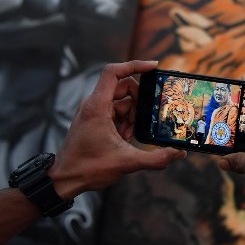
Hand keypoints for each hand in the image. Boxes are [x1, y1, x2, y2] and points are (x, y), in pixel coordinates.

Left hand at [50, 61, 185, 198]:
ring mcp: (93, 112)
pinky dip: (125, 123)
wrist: (65, 180)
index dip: (135, 65)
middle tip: (143, 121)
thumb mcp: (127, 163)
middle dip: (138, 102)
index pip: (114, 72)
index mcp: (97, 107)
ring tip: (131, 137)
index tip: (154, 67)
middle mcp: (93, 105)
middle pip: (123, 87)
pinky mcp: (95, 120)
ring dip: (132, 116)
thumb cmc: (88, 168)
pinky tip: (125, 139)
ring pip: (122, 102)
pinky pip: (116, 113)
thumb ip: (156, 158)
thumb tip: (179, 153)